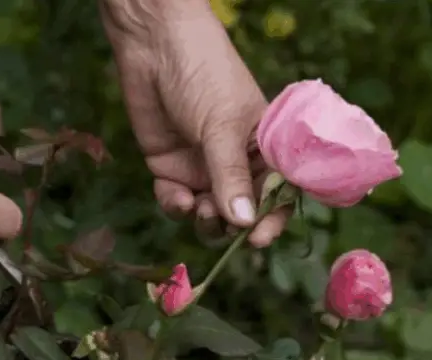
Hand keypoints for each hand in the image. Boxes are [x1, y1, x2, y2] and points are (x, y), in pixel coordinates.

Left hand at [100, 0, 289, 246]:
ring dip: (205, 220)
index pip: (278, 194)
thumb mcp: (222, 125)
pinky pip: (177, 202)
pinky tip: (175, 197)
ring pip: (209, 214)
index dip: (271, 220)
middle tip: (221, 223)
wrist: (153, 47)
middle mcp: (236, 163)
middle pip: (242, 212)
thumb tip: (245, 223)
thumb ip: (230, 176)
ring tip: (197, 207)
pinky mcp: (171, 168)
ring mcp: (203, 167)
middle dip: (232, 225)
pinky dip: (176, 206)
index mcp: (265, 148)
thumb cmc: (204, 75)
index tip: (258, 240)